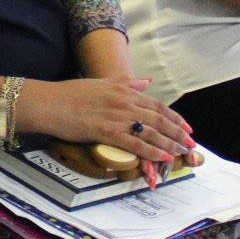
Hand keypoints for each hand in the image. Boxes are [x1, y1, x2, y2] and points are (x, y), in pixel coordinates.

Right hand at [13, 77, 195, 163]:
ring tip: (182, 152)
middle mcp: (125, 102)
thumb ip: (126, 83)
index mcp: (124, 90)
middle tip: (191, 143)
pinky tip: (163, 157)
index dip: (174, 117)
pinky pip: (135, 143)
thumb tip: (147, 81)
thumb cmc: (70, 93)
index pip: (157, 104)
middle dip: (177, 132)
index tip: (187, 127)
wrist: (49, 102)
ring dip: (169, 143)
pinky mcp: (107, 132)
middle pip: (159, 119)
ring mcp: (117, 117)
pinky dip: (151, 151)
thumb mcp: (101, 83)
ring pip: (151, 132)